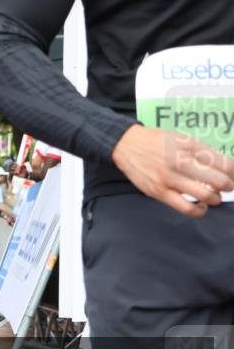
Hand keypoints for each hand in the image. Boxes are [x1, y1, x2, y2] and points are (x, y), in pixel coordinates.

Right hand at [112, 125, 233, 216]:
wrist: (125, 145)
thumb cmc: (156, 141)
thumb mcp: (180, 138)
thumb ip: (201, 151)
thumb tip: (224, 166)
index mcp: (189, 146)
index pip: (224, 163)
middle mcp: (180, 161)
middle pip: (218, 180)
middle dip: (229, 186)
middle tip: (228, 186)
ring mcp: (169, 178)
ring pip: (205, 196)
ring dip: (216, 198)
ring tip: (214, 196)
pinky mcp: (159, 192)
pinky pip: (186, 207)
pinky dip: (199, 210)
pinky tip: (200, 206)